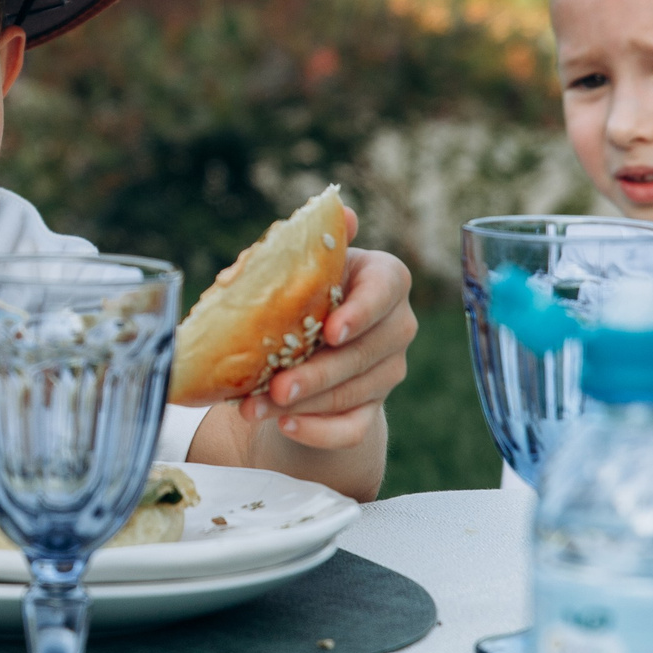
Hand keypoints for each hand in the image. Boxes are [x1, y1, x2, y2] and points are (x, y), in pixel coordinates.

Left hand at [233, 229, 415, 450]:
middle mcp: (397, 326)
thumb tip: (343, 220)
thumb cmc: (305, 284)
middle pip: (361, 355)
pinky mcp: (373, 407)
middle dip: (316, 375)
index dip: (360, 313)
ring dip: (302, 405)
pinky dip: (318, 432)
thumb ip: (315, 241)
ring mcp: (390, 370)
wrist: (308, 330)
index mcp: (387, 279)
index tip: (330, 332)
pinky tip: (284, 425)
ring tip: (255, 407)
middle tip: (277, 387)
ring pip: (351, 394)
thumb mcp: (305, 259)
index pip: (384, 291)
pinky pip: (352, 429)